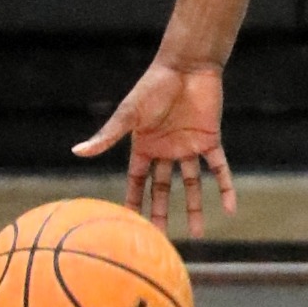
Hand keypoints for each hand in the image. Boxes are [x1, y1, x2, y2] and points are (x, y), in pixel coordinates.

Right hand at [73, 59, 236, 237]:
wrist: (186, 66)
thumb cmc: (153, 86)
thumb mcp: (130, 114)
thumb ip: (108, 136)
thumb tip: (77, 151)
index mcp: (144, 146)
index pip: (137, 182)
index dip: (133, 202)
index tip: (129, 227)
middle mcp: (166, 150)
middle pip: (163, 188)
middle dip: (161, 212)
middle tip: (160, 240)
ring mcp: (189, 146)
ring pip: (192, 183)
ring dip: (195, 207)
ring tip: (197, 233)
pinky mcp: (211, 138)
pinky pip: (219, 168)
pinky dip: (225, 187)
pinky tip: (230, 209)